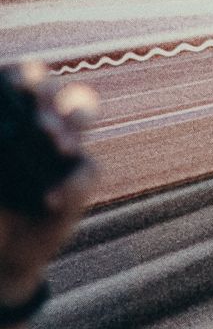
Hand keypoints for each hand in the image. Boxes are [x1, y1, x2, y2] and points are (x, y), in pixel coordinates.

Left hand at [0, 64, 96, 308]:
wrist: (2, 254)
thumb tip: (1, 137)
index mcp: (13, 114)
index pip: (21, 77)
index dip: (22, 75)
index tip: (16, 86)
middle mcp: (40, 121)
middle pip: (53, 88)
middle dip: (46, 94)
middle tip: (35, 117)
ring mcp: (64, 147)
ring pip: (82, 112)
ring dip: (72, 121)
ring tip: (58, 144)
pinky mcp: (81, 177)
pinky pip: (89, 170)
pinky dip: (70, 186)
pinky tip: (50, 201)